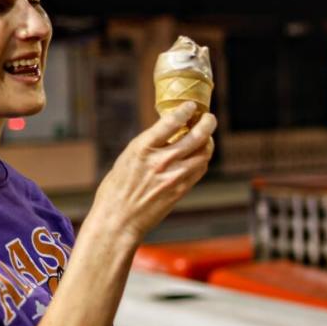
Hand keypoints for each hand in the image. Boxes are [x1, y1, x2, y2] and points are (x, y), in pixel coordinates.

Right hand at [88, 103, 216, 242]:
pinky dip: (202, 158)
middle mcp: (162, 161)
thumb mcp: (127, 158)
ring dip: (208, 141)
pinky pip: (200, 168)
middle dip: (207, 123)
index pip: (171, 122)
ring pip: (203, 153)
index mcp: (142, 149)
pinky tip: (199, 154)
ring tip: (205, 135)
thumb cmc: (117, 188)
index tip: (191, 105)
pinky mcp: (182, 189)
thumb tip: (168, 130)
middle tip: (209, 118)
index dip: (185, 110)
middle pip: (196, 136)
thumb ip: (149, 145)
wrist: (119, 220)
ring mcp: (175, 176)